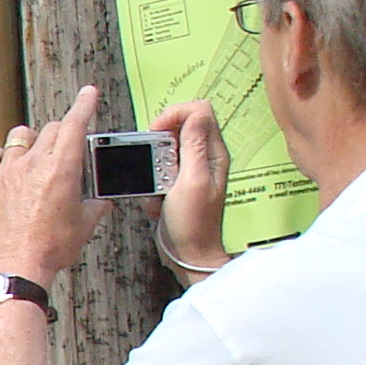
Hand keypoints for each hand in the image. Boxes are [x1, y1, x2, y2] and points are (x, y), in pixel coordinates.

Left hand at [0, 82, 109, 280]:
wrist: (17, 268)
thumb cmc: (48, 250)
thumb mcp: (84, 225)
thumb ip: (96, 206)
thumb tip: (102, 203)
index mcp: (62, 169)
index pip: (75, 124)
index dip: (84, 104)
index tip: (88, 94)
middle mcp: (33, 164)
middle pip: (50, 129)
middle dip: (62, 133)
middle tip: (65, 149)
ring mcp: (8, 173)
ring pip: (19, 136)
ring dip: (30, 140)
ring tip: (34, 155)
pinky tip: (0, 163)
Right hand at [149, 96, 233, 274]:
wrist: (189, 253)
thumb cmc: (193, 224)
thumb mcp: (192, 180)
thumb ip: (193, 145)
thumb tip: (196, 112)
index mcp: (214, 152)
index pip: (199, 111)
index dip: (174, 115)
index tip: (155, 131)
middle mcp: (206, 156)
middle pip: (182, 125)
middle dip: (160, 141)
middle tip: (151, 159)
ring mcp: (193, 168)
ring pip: (168, 148)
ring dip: (154, 163)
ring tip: (155, 183)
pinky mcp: (180, 181)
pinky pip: (161, 168)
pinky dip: (152, 180)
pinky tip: (156, 195)